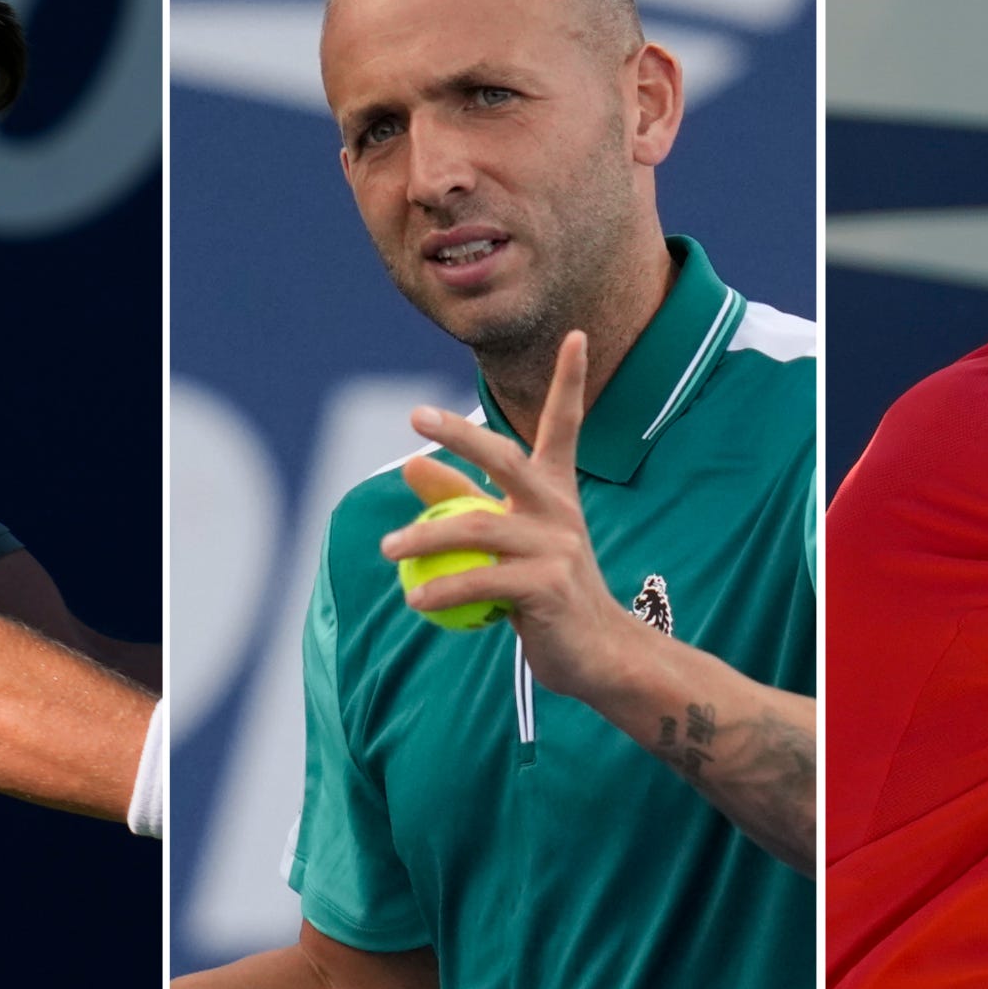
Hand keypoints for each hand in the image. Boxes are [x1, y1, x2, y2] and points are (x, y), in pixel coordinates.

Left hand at [380, 330, 646, 697]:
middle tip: (416, 414)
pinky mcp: (549, 586)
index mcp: (556, 491)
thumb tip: (409, 464)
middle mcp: (559, 509)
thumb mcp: (506, 541)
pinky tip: (415, 598)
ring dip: (426, 536)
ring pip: (477, 527)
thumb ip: (461, 500)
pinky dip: (443, 587)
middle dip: (462, 432)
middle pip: (506, 458)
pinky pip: (482, 580)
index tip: (577, 335)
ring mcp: (557, 546)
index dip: (571, 381)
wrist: (598, 654)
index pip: (565, 425)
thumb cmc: (548, 592)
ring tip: (389, 549)